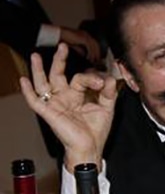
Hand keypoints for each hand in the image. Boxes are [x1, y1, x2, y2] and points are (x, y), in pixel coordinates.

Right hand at [19, 43, 116, 171]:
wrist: (90, 147)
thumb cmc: (96, 130)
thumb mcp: (106, 107)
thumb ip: (109, 92)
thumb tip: (110, 78)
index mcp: (78, 94)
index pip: (81, 78)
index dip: (92, 77)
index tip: (102, 82)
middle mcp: (65, 97)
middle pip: (59, 74)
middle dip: (59, 60)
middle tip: (62, 46)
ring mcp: (55, 103)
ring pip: (43, 83)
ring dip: (39, 69)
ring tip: (35, 56)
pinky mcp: (49, 113)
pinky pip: (35, 101)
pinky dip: (28, 91)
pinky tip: (24, 80)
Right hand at [60, 27, 101, 63]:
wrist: (58, 33)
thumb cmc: (64, 39)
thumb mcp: (74, 45)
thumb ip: (80, 50)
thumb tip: (85, 55)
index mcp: (85, 35)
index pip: (94, 44)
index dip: (96, 51)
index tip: (96, 58)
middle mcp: (86, 34)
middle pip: (96, 45)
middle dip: (97, 53)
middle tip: (97, 61)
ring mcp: (85, 35)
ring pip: (94, 46)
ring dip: (94, 54)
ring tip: (93, 61)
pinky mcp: (83, 38)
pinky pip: (89, 47)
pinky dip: (90, 53)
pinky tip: (88, 58)